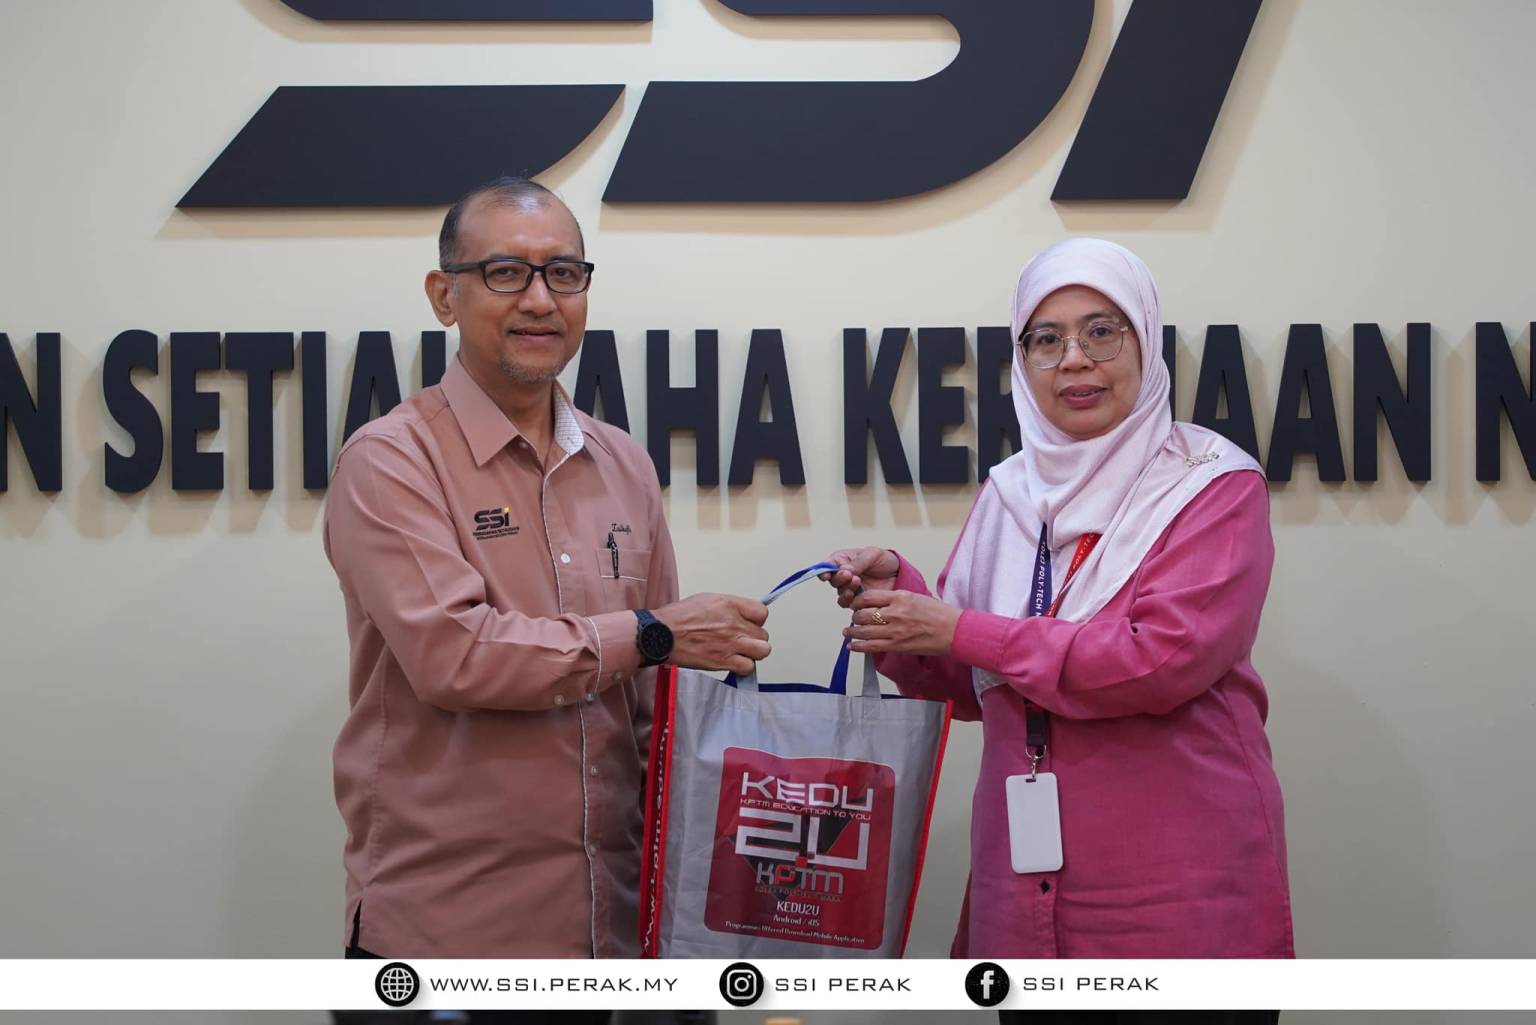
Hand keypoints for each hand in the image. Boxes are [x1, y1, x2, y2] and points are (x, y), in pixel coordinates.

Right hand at [654, 593, 770, 675]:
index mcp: (730, 605)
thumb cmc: (678, 617)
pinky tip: (733, 663)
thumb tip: (740, 614)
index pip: (762, 612)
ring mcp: (731, 643)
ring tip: (742, 653)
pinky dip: (743, 667)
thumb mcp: (707, 600)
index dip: (756, 620)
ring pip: (762, 651)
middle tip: (741, 641)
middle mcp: (734, 623)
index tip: (748, 624)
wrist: (662, 634)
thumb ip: (728, 607)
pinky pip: (748, 667)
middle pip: (763, 634)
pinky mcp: (724, 661)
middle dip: (753, 638)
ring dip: (754, 653)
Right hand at [821, 547, 899, 607]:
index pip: (827, 565)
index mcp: (842, 560)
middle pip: (832, 580)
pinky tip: (857, 594)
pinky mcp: (857, 601)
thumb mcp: (873, 554)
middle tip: (848, 574)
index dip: (823, 570)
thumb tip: (844, 570)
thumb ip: (858, 562)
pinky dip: (850, 600)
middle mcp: (843, 575)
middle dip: (839, 578)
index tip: (826, 574)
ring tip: (856, 582)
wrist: (898, 574)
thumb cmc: (884, 560)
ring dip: (845, 590)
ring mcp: (849, 589)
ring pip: (839, 593)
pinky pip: (848, 604)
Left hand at [845, 589, 960, 656]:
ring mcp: (895, 630)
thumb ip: (896, 599)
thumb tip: (880, 603)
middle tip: (854, 619)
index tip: (856, 604)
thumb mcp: (916, 597)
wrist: (954, 630)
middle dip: (855, 617)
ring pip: (864, 631)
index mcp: (899, 597)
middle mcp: (894, 613)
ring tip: (847, 632)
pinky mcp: (897, 646)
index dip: (858, 601)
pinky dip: (859, 647)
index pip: (869, 597)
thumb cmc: (939, 614)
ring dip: (852, 632)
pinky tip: (852, 646)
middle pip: (863, 614)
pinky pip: (871, 646)